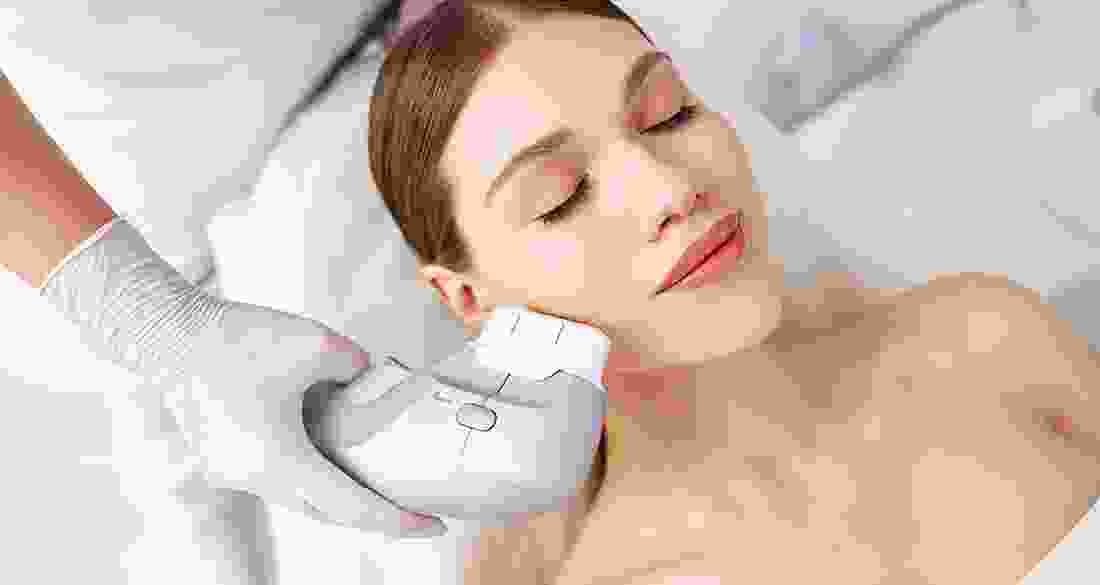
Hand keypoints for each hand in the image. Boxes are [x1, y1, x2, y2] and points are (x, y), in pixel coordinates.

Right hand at [40, 219, 443, 537]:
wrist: (167, 335)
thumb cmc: (236, 339)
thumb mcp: (317, 343)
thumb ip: (358, 366)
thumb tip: (370, 378)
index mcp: (280, 460)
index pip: (351, 507)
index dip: (397, 521)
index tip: (432, 524)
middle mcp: (255, 478)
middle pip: (329, 514)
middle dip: (377, 519)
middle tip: (417, 515)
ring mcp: (234, 474)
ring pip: (302, 500)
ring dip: (341, 498)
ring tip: (383, 489)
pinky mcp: (224, 461)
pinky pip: (279, 480)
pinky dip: (312, 478)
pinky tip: (336, 461)